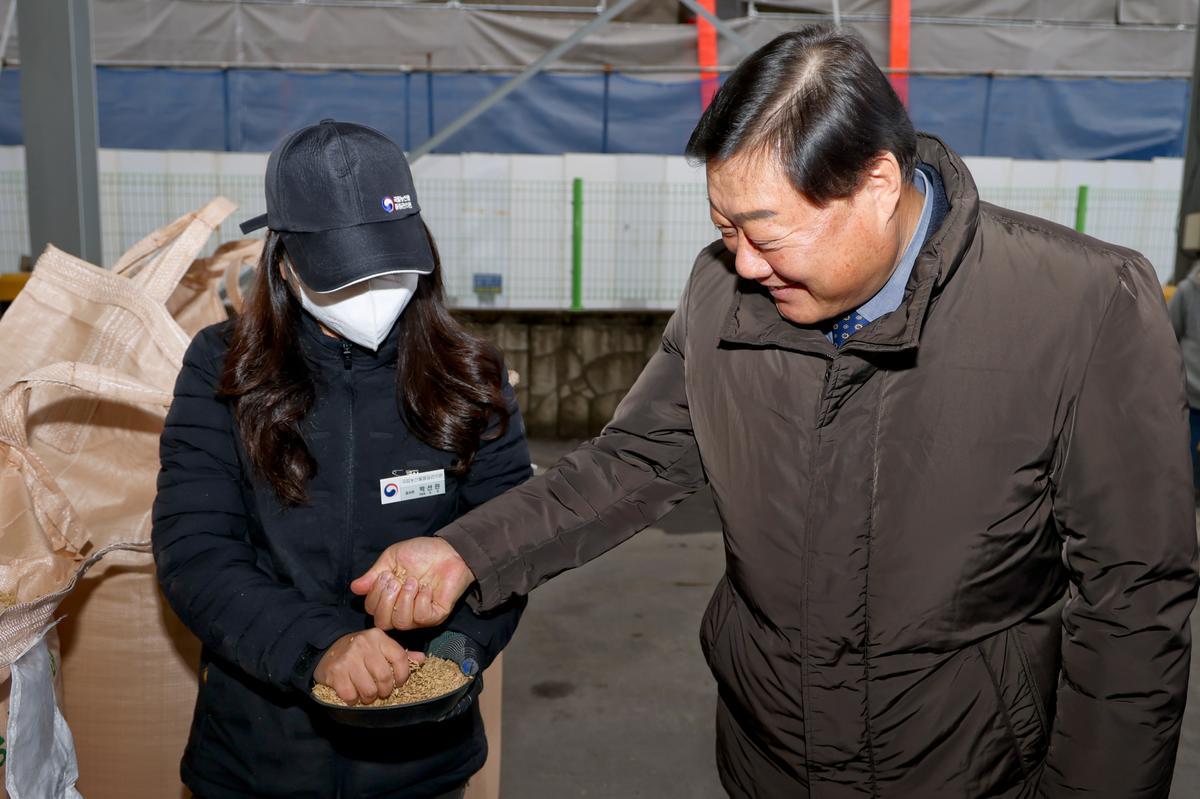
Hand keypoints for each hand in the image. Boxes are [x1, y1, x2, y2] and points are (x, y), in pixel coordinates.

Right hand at [313, 628, 424, 704]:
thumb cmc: (359, 652)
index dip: (403, 675)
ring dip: (369, 698)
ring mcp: (348, 659)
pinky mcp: (335, 673)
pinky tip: (353, 694)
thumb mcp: (380, 647)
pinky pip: (351, 696)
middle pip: (385, 677)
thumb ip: (400, 654)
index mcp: (378, 637)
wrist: (327, 649)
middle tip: (381, 692)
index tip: (399, 682)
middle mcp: (363, 645)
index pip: (400, 658)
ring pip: (369, 690)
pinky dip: (353, 700)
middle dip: (385, 690)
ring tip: (366, 694)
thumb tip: (422, 659)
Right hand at [350, 537, 474, 630]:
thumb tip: (354, 588)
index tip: (386, 575)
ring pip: (400, 623)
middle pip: (382, 623)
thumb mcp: (392, 559)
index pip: (371, 610)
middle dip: (385, 600)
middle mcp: (401, 610)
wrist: (448, 551)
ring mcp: (418, 615)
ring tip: (413, 582)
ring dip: (404, 599)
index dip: (374, 595)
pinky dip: (421, 600)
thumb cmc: (421, 553)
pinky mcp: (434, 616)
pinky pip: (420, 617)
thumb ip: (374, 574)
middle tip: (396, 580)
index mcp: (389, 597)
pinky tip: (427, 587)